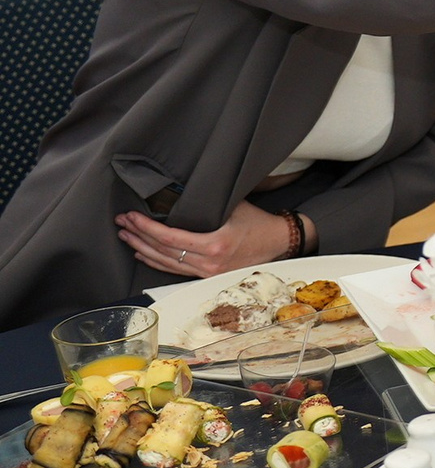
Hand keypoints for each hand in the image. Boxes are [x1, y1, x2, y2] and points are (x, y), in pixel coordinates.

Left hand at [117, 200, 293, 278]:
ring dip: (141, 249)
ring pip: (165, 263)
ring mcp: (207, 273)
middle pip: (162, 251)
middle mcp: (208, 263)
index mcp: (214, 245)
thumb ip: (205, 203)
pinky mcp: (207, 276)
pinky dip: (155, 261)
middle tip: (121, 223)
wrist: (279, 243)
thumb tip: (176, 191)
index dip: (146, 227)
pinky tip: (142, 253)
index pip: (168, 238)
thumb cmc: (258, 223)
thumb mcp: (233, 206)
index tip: (131, 216)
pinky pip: (174, 270)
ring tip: (125, 236)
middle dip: (138, 236)